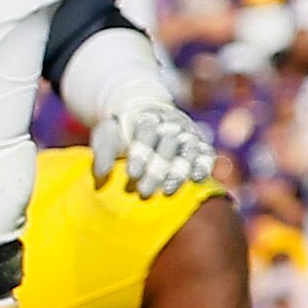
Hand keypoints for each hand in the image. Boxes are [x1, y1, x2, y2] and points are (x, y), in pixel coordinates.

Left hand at [93, 89, 213, 200]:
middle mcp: (171, 121)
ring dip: (179, 171)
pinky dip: (204, 164)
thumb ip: (103, 152)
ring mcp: (187, 131)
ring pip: (188, 148)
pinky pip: (205, 152)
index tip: (132, 175)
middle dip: (157, 169)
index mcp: (147, 115)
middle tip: (144, 193)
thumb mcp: (107, 135)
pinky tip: (197, 179)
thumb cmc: (122, 130)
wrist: (146, 114)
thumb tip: (102, 174)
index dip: (141, 154)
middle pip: (168, 143)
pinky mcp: (199, 142)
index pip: (146, 132)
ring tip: (167, 192)